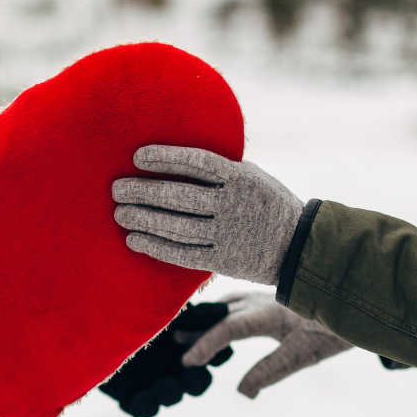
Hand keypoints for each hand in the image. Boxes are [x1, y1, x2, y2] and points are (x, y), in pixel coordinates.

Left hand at [99, 302, 233, 416]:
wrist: (83, 313)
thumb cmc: (125, 302)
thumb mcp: (158, 303)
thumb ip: (190, 311)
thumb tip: (222, 311)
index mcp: (185, 340)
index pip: (213, 353)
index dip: (218, 354)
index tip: (218, 348)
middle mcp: (172, 364)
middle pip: (197, 380)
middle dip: (197, 378)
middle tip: (192, 370)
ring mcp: (151, 380)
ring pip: (172, 394)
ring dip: (173, 391)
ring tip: (166, 383)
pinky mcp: (128, 394)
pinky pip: (143, 408)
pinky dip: (147, 405)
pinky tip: (145, 396)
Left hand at [112, 145, 303, 284]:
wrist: (299, 247)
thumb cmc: (269, 204)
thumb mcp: (254, 176)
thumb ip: (222, 168)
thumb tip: (180, 157)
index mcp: (241, 178)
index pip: (196, 163)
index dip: (165, 158)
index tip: (138, 157)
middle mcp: (232, 205)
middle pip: (179, 196)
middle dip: (143, 191)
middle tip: (117, 189)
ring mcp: (227, 234)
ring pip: (176, 226)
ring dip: (143, 219)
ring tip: (120, 213)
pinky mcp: (222, 260)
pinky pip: (182, 253)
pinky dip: (155, 246)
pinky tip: (134, 239)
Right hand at [183, 292, 350, 398]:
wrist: (363, 298)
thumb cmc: (333, 330)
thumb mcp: (302, 355)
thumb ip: (270, 371)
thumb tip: (242, 392)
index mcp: (266, 313)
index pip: (226, 329)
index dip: (204, 345)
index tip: (187, 362)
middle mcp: (263, 300)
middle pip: (222, 313)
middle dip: (198, 328)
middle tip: (175, 341)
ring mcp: (270, 296)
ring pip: (231, 303)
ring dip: (211, 316)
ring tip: (193, 327)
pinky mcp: (278, 297)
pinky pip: (243, 300)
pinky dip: (227, 310)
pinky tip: (228, 317)